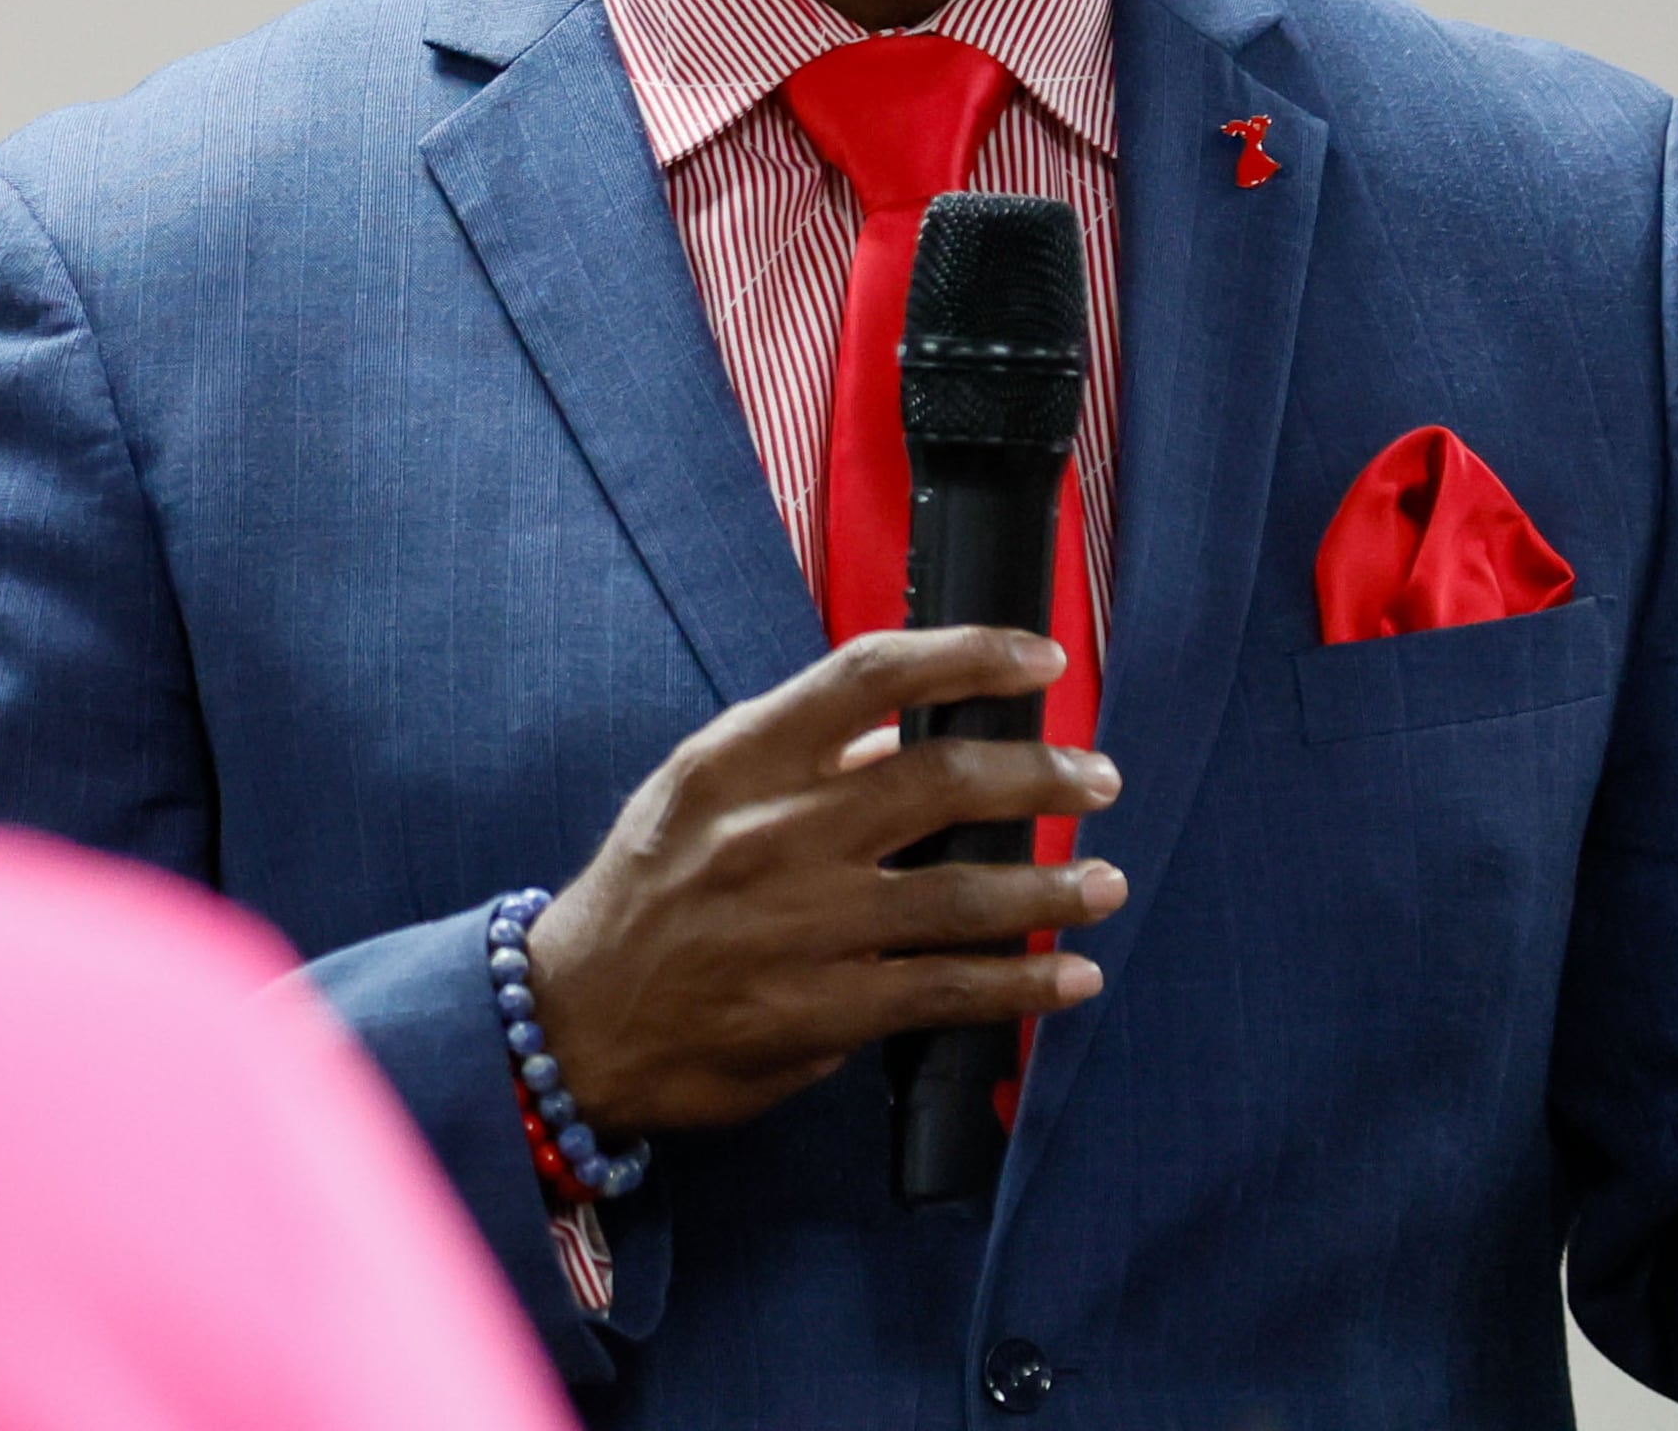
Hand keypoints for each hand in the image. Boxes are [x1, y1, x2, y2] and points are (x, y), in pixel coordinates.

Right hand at [524, 627, 1127, 1136]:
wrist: (573, 1021)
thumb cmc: (645, 894)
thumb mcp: (695, 794)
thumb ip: (794, 756)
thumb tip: (893, 735)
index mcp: (740, 759)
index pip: (869, 674)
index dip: (968, 655)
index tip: (1039, 658)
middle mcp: (774, 833)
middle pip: (939, 779)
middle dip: (1039, 774)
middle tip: (1095, 778)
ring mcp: (801, 927)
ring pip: (959, 894)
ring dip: (1051, 887)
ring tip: (1104, 883)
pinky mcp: (819, 1013)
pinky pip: (943, 992)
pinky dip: (1019, 984)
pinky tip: (1069, 977)